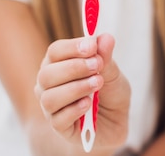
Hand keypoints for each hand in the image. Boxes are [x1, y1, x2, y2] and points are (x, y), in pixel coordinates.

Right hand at [34, 33, 129, 149]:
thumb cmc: (110, 92)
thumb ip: (106, 57)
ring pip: (49, 98)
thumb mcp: (113, 72)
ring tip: (97, 84)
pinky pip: (58, 119)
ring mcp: (52, 107)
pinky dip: (75, 109)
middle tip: (97, 66)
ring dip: (75, 88)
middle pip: (46, 74)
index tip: (92, 46)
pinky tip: (89, 105)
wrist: (117, 120)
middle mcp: (50, 85)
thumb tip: (105, 38)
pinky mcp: (59, 127)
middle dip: (74, 68)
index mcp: (59, 64)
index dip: (72, 47)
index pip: (55, 51)